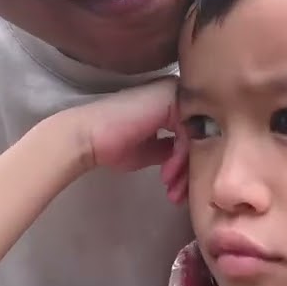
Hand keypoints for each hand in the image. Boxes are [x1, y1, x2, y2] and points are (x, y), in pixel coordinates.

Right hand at [51, 78, 188, 202]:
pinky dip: (180, 158)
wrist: (89, 138)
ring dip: (184, 167)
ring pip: (196, 135)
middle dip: (189, 168)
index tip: (176, 187)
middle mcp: (176, 93)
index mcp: (171, 102)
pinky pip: (188, 132)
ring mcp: (175, 93)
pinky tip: (166, 174)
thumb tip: (187, 158)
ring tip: (172, 188)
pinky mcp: (172, 97)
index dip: (188, 163)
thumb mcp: (152, 151)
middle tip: (178, 193)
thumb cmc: (113, 145)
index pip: (193, 134)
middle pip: (198, 134)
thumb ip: (172, 149)